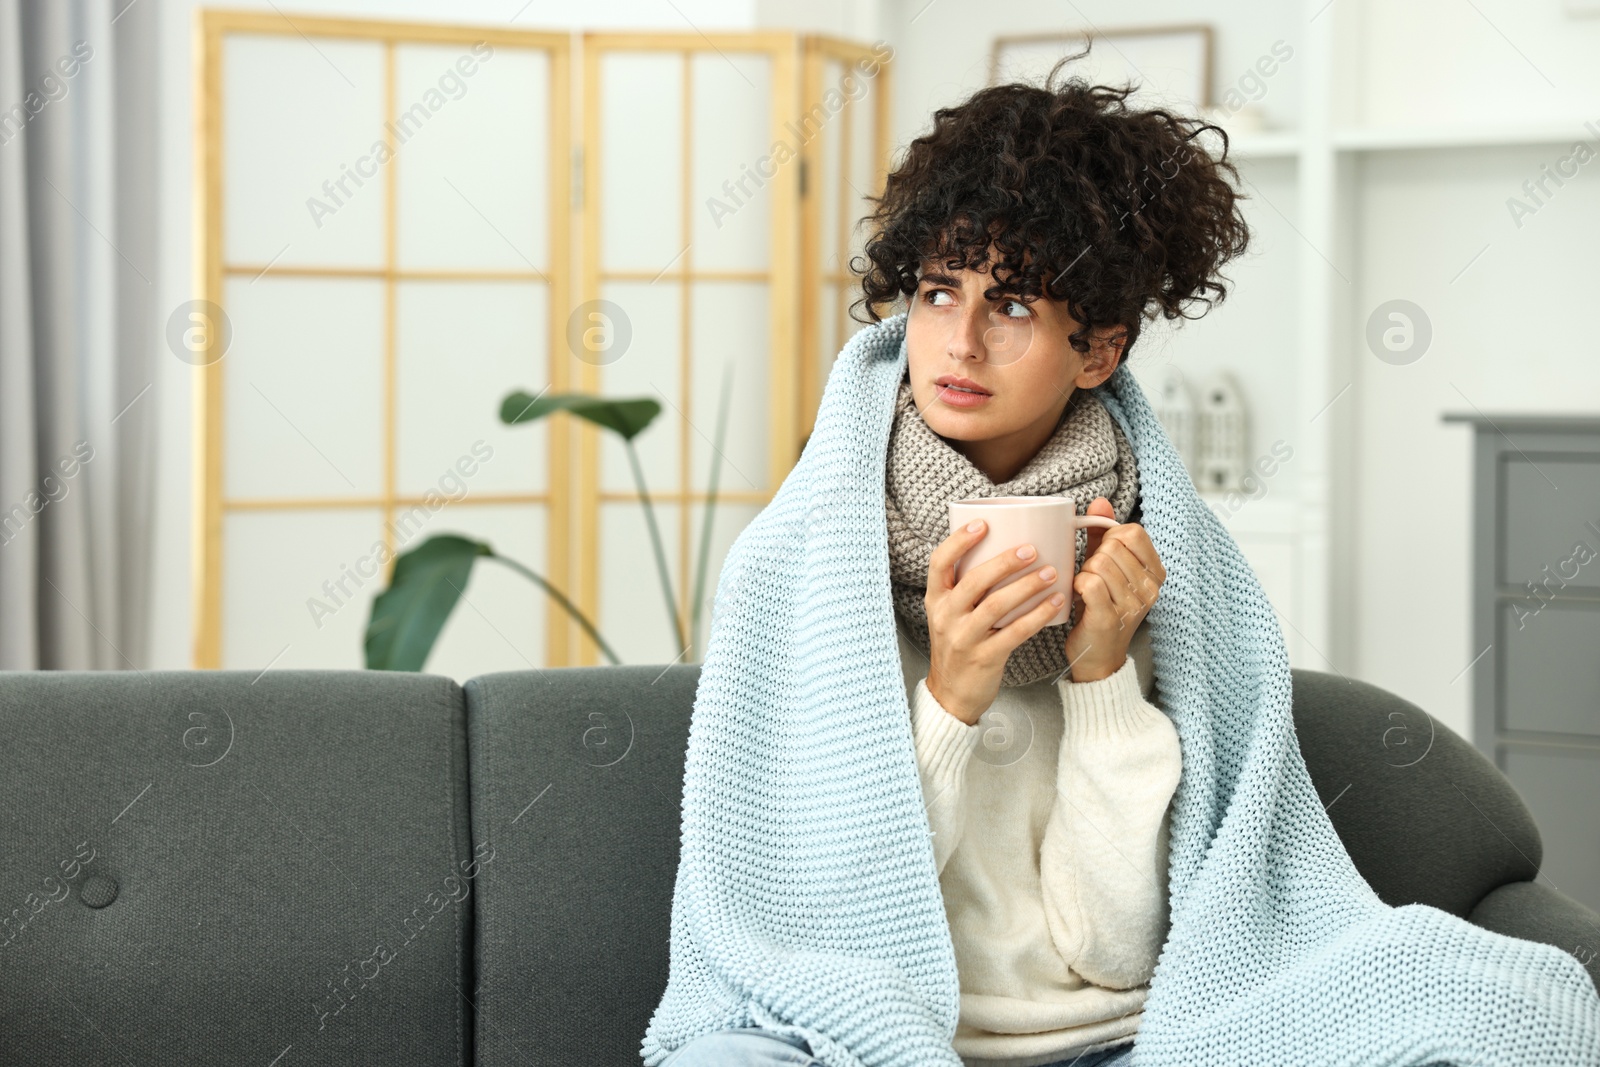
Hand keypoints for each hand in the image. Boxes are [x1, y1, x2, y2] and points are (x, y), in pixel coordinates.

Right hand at [923, 519, 1069, 724]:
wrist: (951, 695)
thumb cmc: (958, 646)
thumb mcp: (949, 614)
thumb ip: (966, 588)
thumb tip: (1002, 548)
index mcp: (936, 600)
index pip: (939, 563)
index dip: (959, 540)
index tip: (983, 522)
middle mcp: (945, 616)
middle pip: (973, 581)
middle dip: (1004, 562)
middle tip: (1032, 549)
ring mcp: (963, 638)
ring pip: (996, 606)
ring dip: (1026, 586)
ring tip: (1051, 572)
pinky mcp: (984, 657)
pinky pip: (1014, 632)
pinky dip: (1037, 615)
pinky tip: (1055, 603)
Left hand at [1064, 497, 1165, 682]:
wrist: (1097, 656)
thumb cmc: (1100, 607)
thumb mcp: (1106, 568)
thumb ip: (1102, 535)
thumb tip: (1100, 501)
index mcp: (1156, 572)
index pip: (1132, 532)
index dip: (1110, 538)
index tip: (1103, 555)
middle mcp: (1150, 588)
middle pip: (1112, 547)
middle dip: (1094, 558)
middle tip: (1093, 579)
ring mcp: (1133, 604)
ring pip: (1098, 564)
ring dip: (1083, 573)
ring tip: (1086, 590)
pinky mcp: (1110, 618)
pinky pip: (1088, 582)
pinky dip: (1077, 585)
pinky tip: (1079, 597)